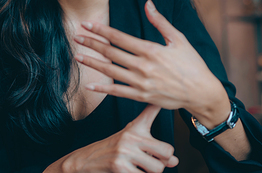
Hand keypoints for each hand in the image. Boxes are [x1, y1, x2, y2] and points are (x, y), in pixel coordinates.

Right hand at [56, 105, 177, 172]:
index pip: (151, 111)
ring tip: (140, 168)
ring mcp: (125, 151)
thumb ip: (155, 147)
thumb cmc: (112, 150)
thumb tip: (175, 160)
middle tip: (152, 162)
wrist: (85, 161)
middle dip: (163, 161)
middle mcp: (131, 136)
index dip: (159, 103)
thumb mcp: (131, 137)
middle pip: (167, 151)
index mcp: (136, 128)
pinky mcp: (119, 167)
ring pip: (158, 168)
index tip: (171, 97)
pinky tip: (130, 172)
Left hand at [74, 0, 228, 120]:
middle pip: (111, 53)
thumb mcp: (179, 39)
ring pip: (111, 72)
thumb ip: (160, 22)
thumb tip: (148, 3)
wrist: (201, 92)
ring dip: (93, 64)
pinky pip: (118, 92)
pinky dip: (103, 89)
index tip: (87, 24)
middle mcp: (143, 66)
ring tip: (78, 56)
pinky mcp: (142, 96)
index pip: (120, 38)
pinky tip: (90, 85)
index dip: (101, 30)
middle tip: (76, 37)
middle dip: (92, 44)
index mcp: (151, 50)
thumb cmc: (192, 64)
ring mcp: (141, 83)